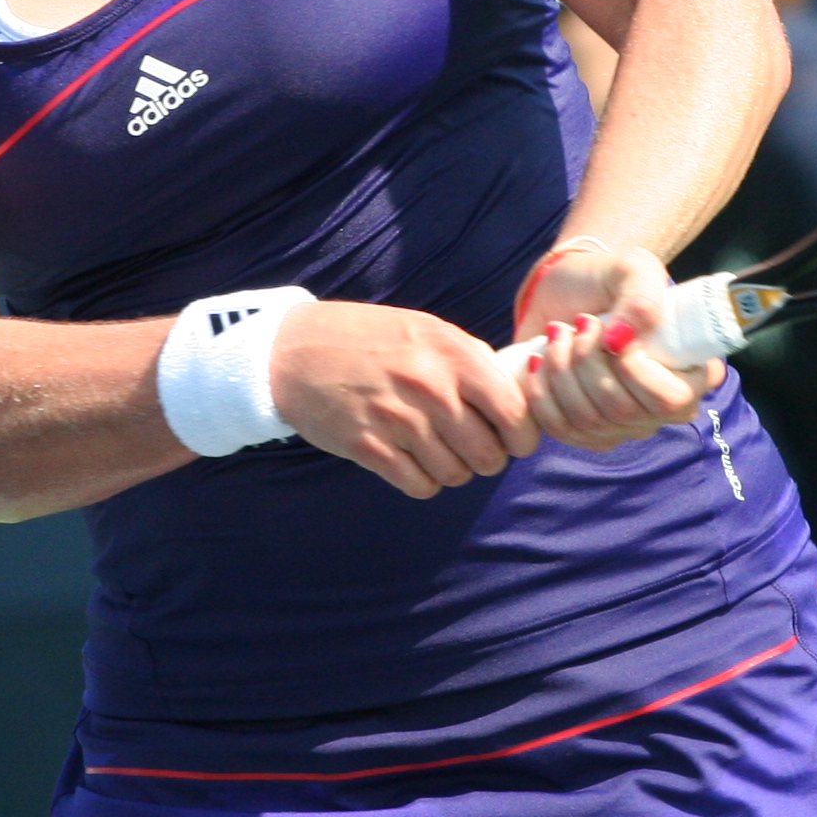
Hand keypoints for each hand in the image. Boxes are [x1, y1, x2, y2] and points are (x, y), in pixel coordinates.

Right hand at [270, 300, 542, 499]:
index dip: (522, 437)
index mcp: (452, 354)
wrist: (294, 350)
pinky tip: (412, 461)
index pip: (514, 414)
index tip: (513, 440)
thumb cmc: (369, 339)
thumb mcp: (427, 330)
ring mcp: (397, 420)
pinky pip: (420, 485)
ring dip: (453, 471)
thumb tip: (519, 393)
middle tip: (472, 448)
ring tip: (437, 451)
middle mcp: (429, 387)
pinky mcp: (368, 447)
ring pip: (455, 474)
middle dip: (487, 459)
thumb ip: (473, 359)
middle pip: (488, 454)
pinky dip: (423, 481)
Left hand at [510, 239, 716, 450]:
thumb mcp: (634, 268)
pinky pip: (560, 429)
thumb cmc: (608, 280)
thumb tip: (620, 341)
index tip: (609, 330)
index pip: (670, 400)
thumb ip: (641, 296)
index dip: (633, 369)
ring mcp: (623, 427)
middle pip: (621, 411)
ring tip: (559, 334)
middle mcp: (661, 410)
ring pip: (587, 421)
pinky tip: (539, 359)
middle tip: (579, 323)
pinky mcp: (584, 432)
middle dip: (588, 360)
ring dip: (561, 369)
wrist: (565, 290)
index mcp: (691, 374)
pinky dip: (540, 391)